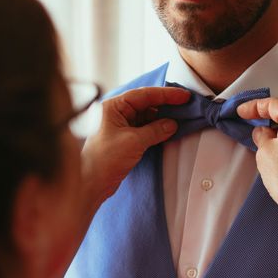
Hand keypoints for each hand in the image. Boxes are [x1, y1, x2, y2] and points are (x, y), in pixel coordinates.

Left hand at [81, 86, 189, 208]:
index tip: (184, 95)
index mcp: (113, 107)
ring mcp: (120, 126)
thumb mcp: (134, 142)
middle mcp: (115, 113)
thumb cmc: (105, 159)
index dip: (166, 94)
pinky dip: (156, 129)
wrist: (91, 183)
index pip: (143, 95)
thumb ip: (155, 130)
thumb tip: (172, 124)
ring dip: (162, 118)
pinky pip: (144, 129)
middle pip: (145, 104)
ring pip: (146, 117)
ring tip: (181, 118)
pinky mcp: (124, 139)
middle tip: (186, 105)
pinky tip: (169, 130)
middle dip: (165, 105)